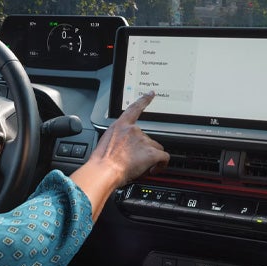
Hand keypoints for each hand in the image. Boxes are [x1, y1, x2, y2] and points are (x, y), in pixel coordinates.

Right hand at [70, 91, 169, 220]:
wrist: (104, 170)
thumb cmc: (102, 161)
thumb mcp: (104, 143)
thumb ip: (116, 140)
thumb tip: (121, 148)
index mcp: (121, 126)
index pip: (134, 108)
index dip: (144, 100)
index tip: (151, 94)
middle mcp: (134, 130)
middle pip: (147, 137)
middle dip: (144, 149)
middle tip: (135, 161)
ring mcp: (143, 141)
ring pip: (155, 148)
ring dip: (151, 157)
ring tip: (141, 167)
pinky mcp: (151, 153)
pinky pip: (164, 157)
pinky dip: (161, 164)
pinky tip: (154, 170)